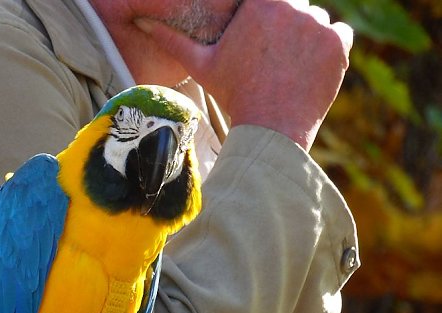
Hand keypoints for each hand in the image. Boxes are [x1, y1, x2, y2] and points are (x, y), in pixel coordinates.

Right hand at [136, 0, 352, 149]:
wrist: (269, 128)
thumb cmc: (233, 94)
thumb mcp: (200, 66)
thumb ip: (174, 40)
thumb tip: (143, 23)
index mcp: (260, 4)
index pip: (268, 0)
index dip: (264, 18)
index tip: (260, 39)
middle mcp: (293, 6)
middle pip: (294, 7)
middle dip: (285, 28)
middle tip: (271, 59)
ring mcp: (319, 24)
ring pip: (315, 22)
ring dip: (306, 39)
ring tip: (288, 69)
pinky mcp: (339, 43)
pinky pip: (340, 35)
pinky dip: (328, 50)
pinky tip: (307, 70)